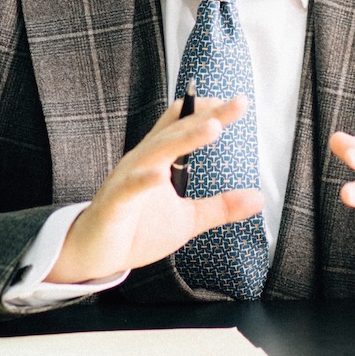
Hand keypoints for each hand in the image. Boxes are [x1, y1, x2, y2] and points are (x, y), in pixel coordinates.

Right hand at [47, 95, 261, 284]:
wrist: (96, 253)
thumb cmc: (137, 230)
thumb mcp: (188, 219)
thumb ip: (219, 206)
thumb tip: (258, 197)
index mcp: (159, 159)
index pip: (183, 124)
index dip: (208, 110)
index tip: (238, 102)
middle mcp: (143, 161)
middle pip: (177, 130)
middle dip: (207, 116)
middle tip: (238, 104)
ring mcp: (127, 180)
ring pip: (157, 151)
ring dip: (184, 138)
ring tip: (212, 127)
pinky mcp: (115, 203)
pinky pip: (130, 188)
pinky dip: (144, 180)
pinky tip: (161, 175)